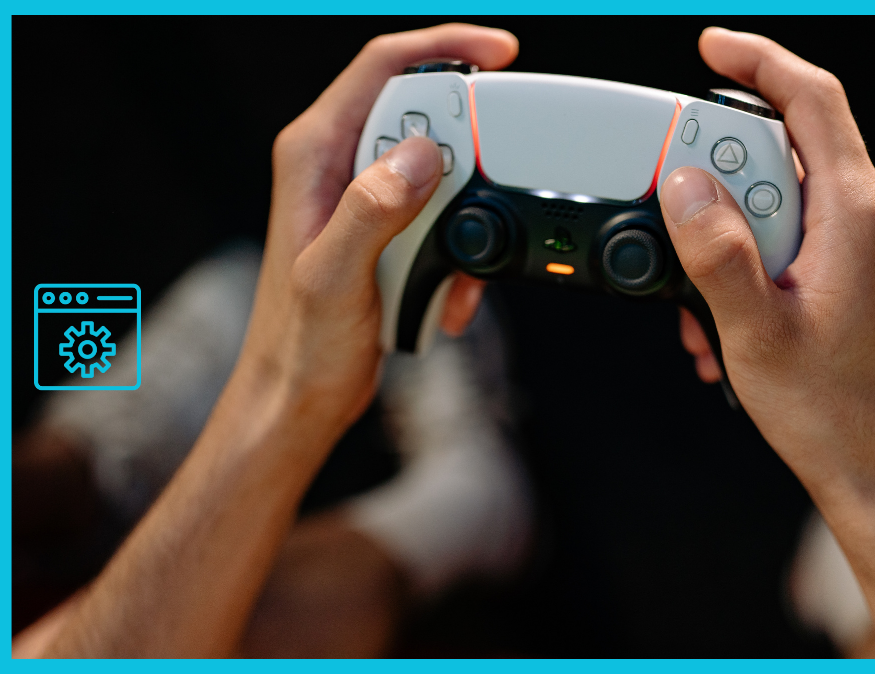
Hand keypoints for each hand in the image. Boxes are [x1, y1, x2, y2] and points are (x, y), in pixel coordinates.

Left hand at [34, 25, 518, 656]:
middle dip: (468, 155)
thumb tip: (419, 154)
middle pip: (424, 114)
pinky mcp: (387, 229)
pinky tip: (445, 296)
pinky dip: (458, 255)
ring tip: (452, 272)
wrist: (299, 396)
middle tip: (491, 188)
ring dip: (465, 219)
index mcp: (314, 153)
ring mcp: (365, 197)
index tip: (502, 55)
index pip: (383, 67)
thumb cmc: (300, 344)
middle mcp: (338, 164)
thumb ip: (372, 210)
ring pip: (442, 172)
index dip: (445, 47)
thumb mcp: (333, 276)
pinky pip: (443, 218)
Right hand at [660, 28, 874, 656]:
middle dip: (715, 175)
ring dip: (720, 235)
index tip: (710, 49)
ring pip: (773, 198)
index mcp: (855, 213)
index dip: (760, 62)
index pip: (813, 101)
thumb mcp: (755, 330)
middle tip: (673, 210)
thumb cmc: (831, 410)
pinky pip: (780, 237)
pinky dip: (738, 263)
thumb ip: (715, 252)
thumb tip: (683, 187)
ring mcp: (853, 246)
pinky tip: (715, 321)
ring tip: (696, 299)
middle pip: (780, 148)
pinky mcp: (840, 272)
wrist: (873, 466)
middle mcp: (862, 217)